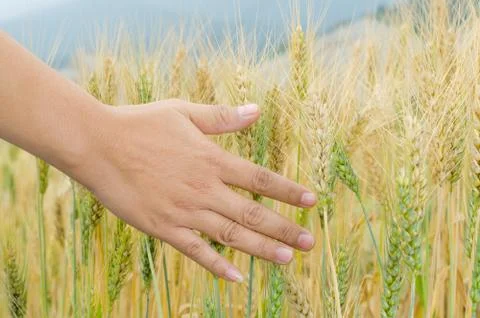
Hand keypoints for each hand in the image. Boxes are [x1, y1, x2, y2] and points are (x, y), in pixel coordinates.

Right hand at [75, 99, 316, 281]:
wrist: (97, 144)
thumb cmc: (141, 124)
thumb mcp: (184, 112)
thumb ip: (222, 117)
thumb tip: (257, 110)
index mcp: (211, 160)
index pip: (259, 178)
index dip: (287, 190)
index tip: (311, 201)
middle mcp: (203, 189)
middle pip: (252, 213)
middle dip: (284, 228)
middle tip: (309, 243)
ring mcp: (184, 211)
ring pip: (231, 235)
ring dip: (261, 249)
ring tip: (287, 259)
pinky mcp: (163, 227)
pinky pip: (195, 251)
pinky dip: (217, 265)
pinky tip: (237, 277)